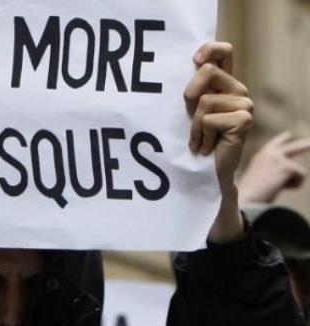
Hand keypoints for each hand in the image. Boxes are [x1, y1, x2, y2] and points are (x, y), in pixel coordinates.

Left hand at [184, 42, 253, 242]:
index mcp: (224, 85)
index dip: (210, 49)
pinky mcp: (243, 120)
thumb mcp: (187, 112)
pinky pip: (208, 117)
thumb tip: (182, 67)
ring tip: (199, 140)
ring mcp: (244, 105)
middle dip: (188, 96)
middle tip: (189, 119)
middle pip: (206, 72)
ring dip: (193, 124)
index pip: (223, 52)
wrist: (203, 174)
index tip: (194, 60)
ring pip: (204, 100)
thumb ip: (190, 90)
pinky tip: (205, 147)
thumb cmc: (190, 142)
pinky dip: (200, 134)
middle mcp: (238, 91)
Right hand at [238, 131, 309, 203]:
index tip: (288, 135)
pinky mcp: (287, 166)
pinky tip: (280, 189)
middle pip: (292, 147)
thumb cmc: (250, 195)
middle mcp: (268, 154)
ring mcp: (278, 158)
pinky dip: (294, 185)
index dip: (282, 140)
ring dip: (292, 182)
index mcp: (259, 157)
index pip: (273, 144)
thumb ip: (271, 170)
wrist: (245, 200)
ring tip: (276, 187)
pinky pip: (301, 177)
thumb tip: (290, 169)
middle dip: (304, 145)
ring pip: (298, 170)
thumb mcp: (258, 178)